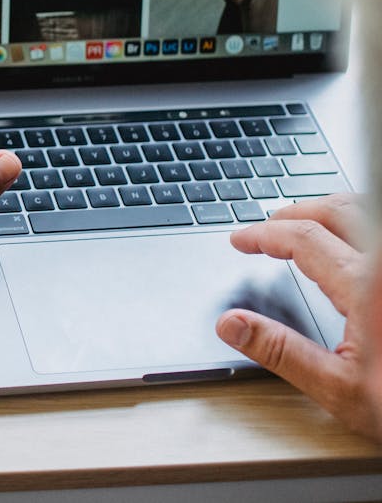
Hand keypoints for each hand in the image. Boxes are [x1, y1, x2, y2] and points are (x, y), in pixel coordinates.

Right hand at [216, 196, 379, 439]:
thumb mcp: (340, 389)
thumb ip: (282, 352)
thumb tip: (232, 324)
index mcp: (367, 287)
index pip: (303, 238)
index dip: (264, 235)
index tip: (241, 239)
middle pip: (338, 211)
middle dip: (296, 212)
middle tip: (268, 227)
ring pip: (368, 212)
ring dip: (333, 211)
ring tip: (309, 224)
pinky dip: (362, 226)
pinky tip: (355, 244)